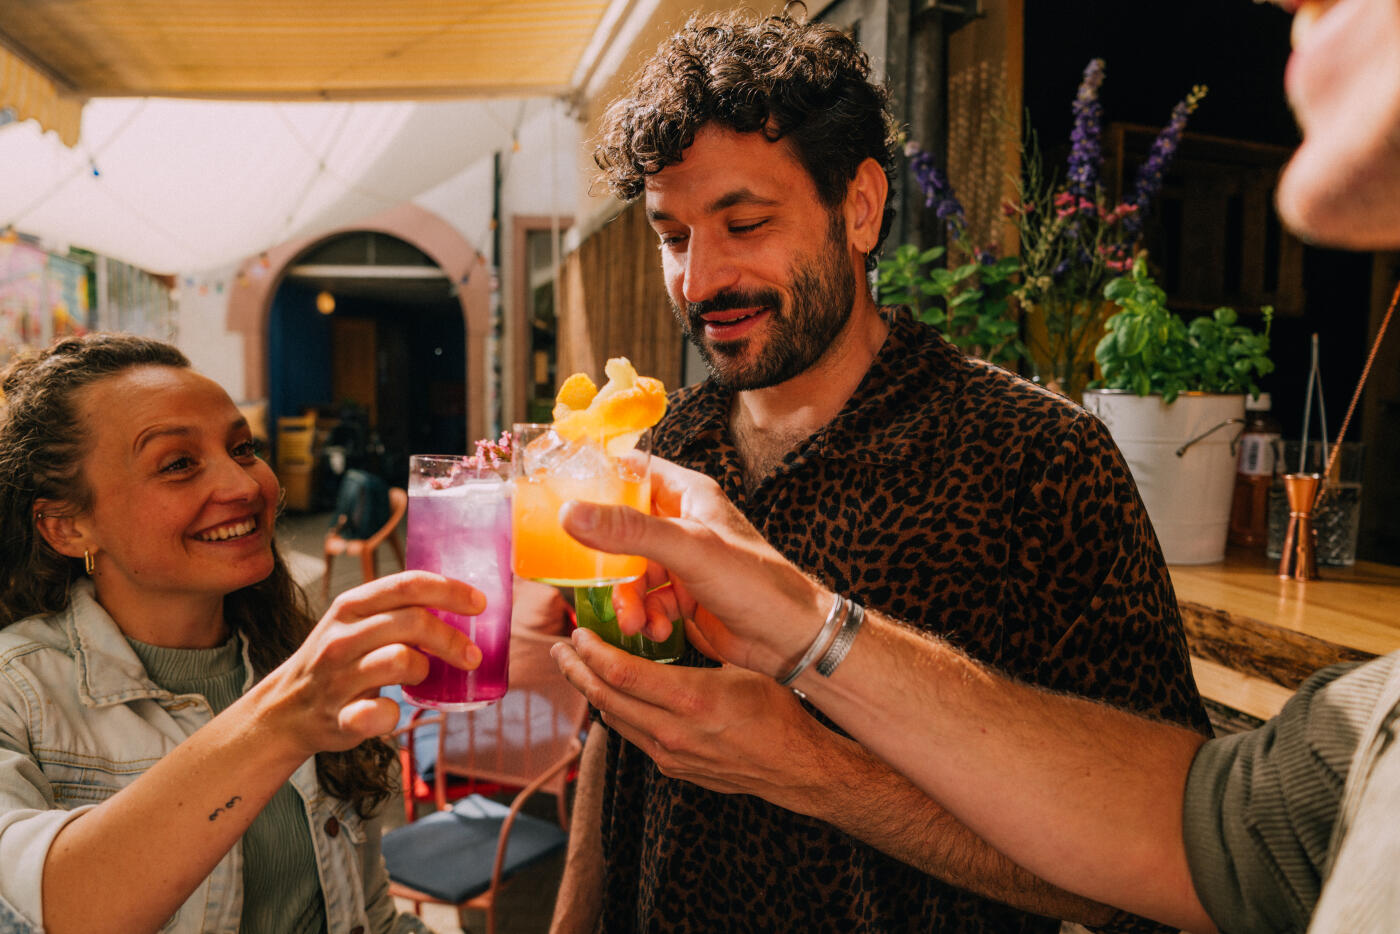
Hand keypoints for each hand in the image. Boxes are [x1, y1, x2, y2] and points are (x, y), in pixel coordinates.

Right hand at [255, 570, 483, 756]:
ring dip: (424, 670)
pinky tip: (393, 713)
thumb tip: (463, 606)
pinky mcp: (338, 717)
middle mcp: (342, 637)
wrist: (284, 710)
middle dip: (451, 638)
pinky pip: (378, 713)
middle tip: (472, 656)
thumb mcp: (357, 623)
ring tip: (423, 677)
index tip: (480, 603)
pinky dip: (393, 716)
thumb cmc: (338, 662)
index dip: (449, 591)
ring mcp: (337, 677)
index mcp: (351, 606)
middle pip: (412, 622)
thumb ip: (397, 611)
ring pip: (400, 661)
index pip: (407, 585)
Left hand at [552, 629, 830, 805]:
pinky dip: (616, 711)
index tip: (580, 634)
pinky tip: (612, 695)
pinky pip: (633, 735)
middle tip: (561, 649)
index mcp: (693, 699)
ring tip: (576, 668)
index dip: (592, 652)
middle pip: (606, 699)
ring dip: (591, 692)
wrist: (795, 767)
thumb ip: (701, 647)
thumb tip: (668, 617)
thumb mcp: (741, 666)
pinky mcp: (673, 768)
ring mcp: (670, 755)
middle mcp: (674, 732)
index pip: (622, 674)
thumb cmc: (776, 711)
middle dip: (577, 671)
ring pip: (614, 719)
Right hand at [560, 458, 826, 677]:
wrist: (792, 639)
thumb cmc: (756, 582)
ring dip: (624, 597)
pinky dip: (643, 617)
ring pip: (630, 571)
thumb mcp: (689, 548)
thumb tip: (571, 513)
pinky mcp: (684, 596)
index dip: (597, 479)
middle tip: (591, 582)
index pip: (632, 470)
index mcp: (689, 494)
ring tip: (632, 621)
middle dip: (604, 560)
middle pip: (621, 528)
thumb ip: (630, 530)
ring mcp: (683, 561)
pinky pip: (646, 601)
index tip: (561, 496)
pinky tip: (654, 631)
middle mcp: (683, 522)